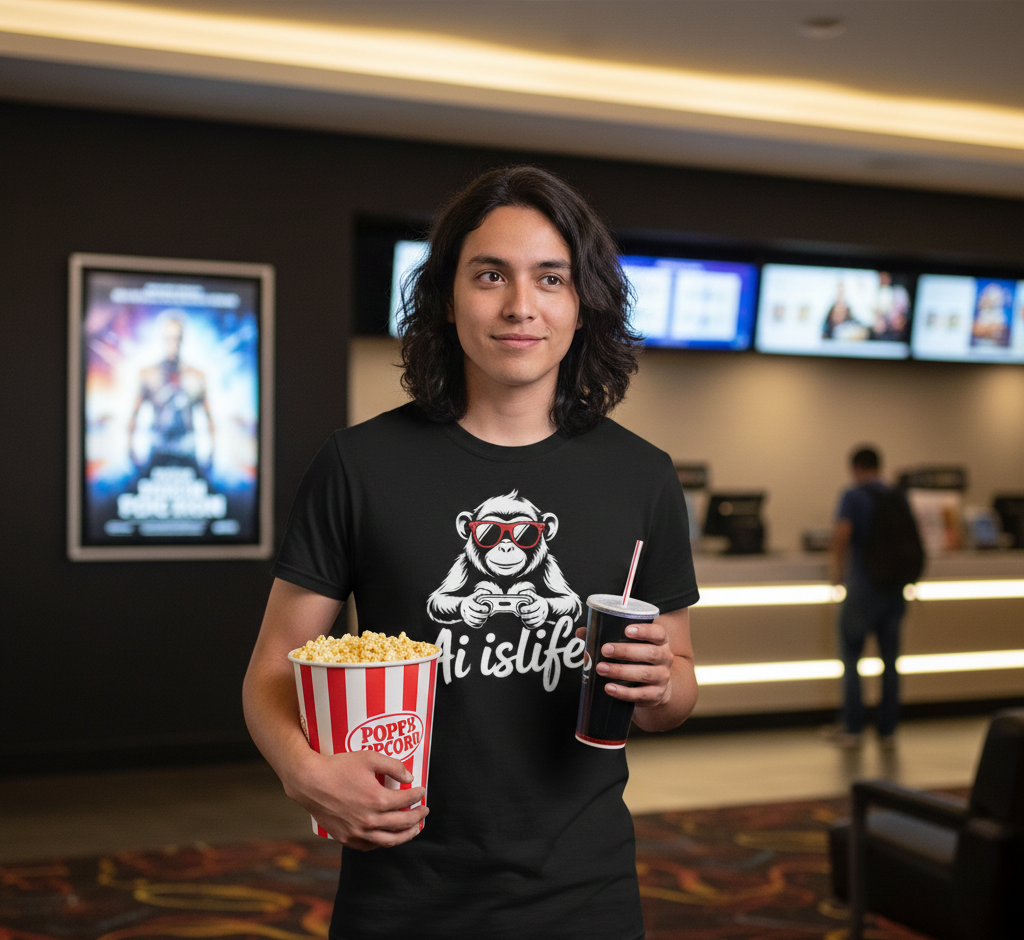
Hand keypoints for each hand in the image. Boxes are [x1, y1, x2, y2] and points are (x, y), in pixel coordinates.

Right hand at [282, 747, 428, 850]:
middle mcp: (370, 820)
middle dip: (417, 817)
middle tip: (424, 811)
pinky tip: (389, 836)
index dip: (417, 795)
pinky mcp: (346, 838)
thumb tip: (410, 776)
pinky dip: (383, 842)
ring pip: (389, 840)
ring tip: (414, 829)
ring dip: (405, 835)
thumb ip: (393, 766)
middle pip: (402, 823)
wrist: (310, 782)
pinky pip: (370, 846)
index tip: (422, 791)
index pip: (406, 800)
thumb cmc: (338, 767)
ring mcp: (357, 832)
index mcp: (378, 800)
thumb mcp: (369, 757)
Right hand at [460, 591, 490, 626]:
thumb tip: (488, 592)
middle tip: (487, 615)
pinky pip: (471, 624)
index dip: (481, 608)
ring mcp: (464, 614)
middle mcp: (465, 608)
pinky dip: (476, 625)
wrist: (462, 605)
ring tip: (485, 619)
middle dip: (481, 615)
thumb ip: (481, 592)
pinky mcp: (466, 620)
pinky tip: (481, 623)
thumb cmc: (472, 600)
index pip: (474, 606)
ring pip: (471, 620)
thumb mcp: (475, 595)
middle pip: (473, 613)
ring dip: (479, 620)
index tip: (487, 609)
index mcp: (468, 602)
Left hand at [516, 590, 548, 628]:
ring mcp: (543, 616)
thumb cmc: (539, 602)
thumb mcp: (536, 597)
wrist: (547, 607)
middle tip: (521, 616)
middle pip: (535, 614)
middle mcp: (543, 610)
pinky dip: (531, 625)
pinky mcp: (542, 621)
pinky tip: (527, 624)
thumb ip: (531, 594)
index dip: (526, 608)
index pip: (533, 607)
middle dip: (527, 616)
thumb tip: (524, 592)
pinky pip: (537, 625)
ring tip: (523, 620)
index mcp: (540, 604)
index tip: (521, 609)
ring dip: (529, 621)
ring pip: (536, 620)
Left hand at [597, 620, 673, 706]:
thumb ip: (606, 636)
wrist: (655, 687)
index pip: (658, 633)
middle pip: (650, 653)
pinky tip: (609, 687)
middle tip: (605, 650)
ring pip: (645, 674)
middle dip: (626, 651)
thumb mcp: (629, 645)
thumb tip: (581, 632)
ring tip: (601, 668)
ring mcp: (662, 677)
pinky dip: (623, 692)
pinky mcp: (655, 695)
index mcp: (660, 641)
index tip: (626, 630)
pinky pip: (640, 694)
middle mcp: (665, 657)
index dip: (645, 631)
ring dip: (621, 671)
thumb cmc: (637, 659)